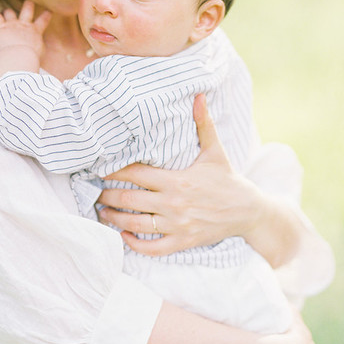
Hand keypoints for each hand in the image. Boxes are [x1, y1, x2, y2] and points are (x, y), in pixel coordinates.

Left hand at [0, 0, 50, 56]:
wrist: (20, 57)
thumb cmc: (31, 58)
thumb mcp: (40, 52)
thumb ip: (39, 46)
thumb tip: (38, 48)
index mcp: (36, 31)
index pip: (44, 19)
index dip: (46, 14)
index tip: (48, 11)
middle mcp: (24, 24)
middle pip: (27, 9)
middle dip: (28, 5)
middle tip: (28, 3)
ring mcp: (12, 24)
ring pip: (9, 12)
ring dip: (7, 12)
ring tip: (5, 12)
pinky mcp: (0, 27)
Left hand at [98, 94, 263, 255]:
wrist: (248, 211)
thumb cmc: (227, 179)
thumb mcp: (214, 150)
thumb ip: (203, 123)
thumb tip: (199, 95)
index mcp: (177, 180)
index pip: (136, 174)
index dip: (115, 171)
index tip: (100, 169)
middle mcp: (174, 204)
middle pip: (129, 198)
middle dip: (108, 195)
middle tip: (95, 191)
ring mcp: (177, 225)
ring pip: (136, 224)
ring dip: (114, 218)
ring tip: (103, 212)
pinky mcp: (182, 242)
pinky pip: (152, 248)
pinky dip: (135, 244)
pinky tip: (124, 235)